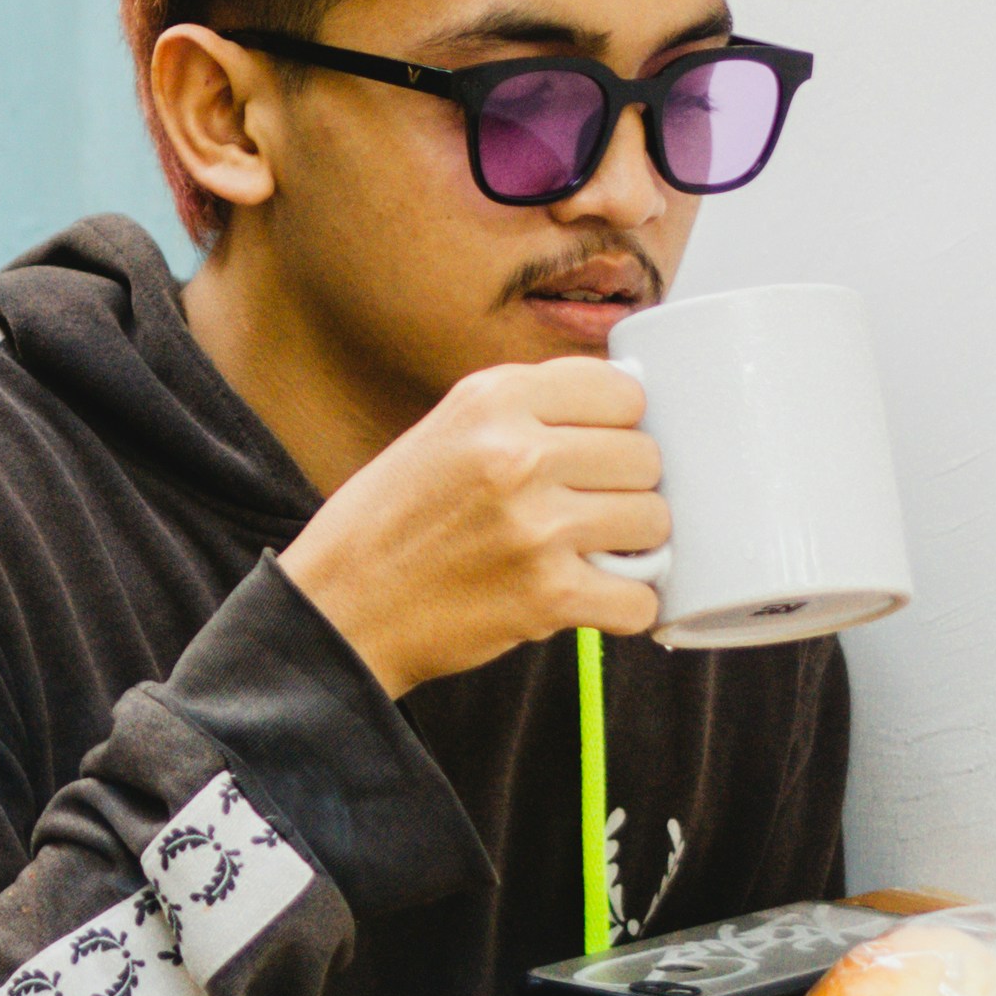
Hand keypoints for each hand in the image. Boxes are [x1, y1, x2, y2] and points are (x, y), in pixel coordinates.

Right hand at [278, 362, 666, 698]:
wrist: (341, 606)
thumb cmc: (394, 520)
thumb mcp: (449, 428)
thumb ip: (530, 411)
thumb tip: (632, 407)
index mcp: (494, 398)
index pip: (622, 390)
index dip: (622, 424)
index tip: (602, 449)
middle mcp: (518, 452)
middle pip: (645, 456)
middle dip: (629, 486)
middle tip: (593, 509)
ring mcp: (536, 526)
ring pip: (654, 521)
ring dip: (635, 544)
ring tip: (594, 551)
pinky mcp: (547, 596)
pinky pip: (640, 598)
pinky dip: (629, 606)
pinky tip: (597, 599)